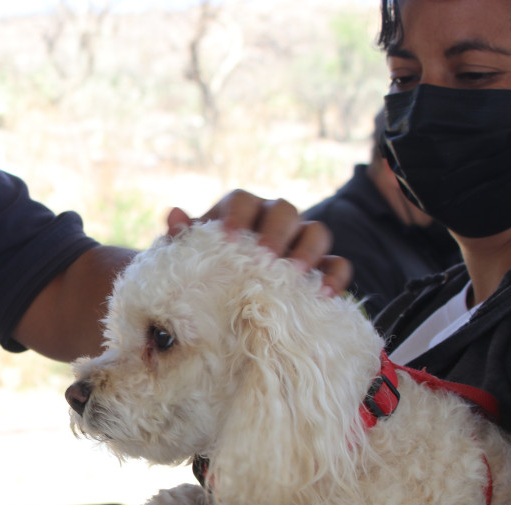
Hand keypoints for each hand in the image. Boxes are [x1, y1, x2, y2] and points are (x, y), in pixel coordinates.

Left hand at [167, 190, 351, 297]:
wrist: (218, 298)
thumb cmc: (203, 271)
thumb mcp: (187, 257)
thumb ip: (181, 238)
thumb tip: (173, 213)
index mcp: (240, 212)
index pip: (244, 200)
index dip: (237, 215)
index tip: (227, 238)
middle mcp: (273, 221)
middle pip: (285, 211)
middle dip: (276, 232)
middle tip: (265, 257)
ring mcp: (299, 243)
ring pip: (316, 232)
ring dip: (308, 251)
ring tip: (295, 274)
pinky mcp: (319, 268)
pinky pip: (337, 264)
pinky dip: (334, 276)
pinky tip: (324, 295)